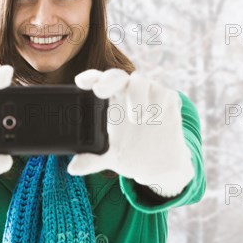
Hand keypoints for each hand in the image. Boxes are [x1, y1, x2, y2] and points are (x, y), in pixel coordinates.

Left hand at [67, 69, 193, 197]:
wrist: (160, 165)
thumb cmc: (130, 152)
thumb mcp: (110, 158)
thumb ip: (93, 160)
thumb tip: (74, 167)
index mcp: (109, 101)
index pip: (98, 82)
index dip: (90, 78)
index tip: (80, 83)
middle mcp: (127, 92)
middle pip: (117, 75)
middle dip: (108, 80)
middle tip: (99, 91)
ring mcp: (148, 93)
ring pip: (141, 80)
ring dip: (136, 97)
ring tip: (137, 118)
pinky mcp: (168, 99)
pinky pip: (164, 92)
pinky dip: (158, 104)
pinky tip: (156, 119)